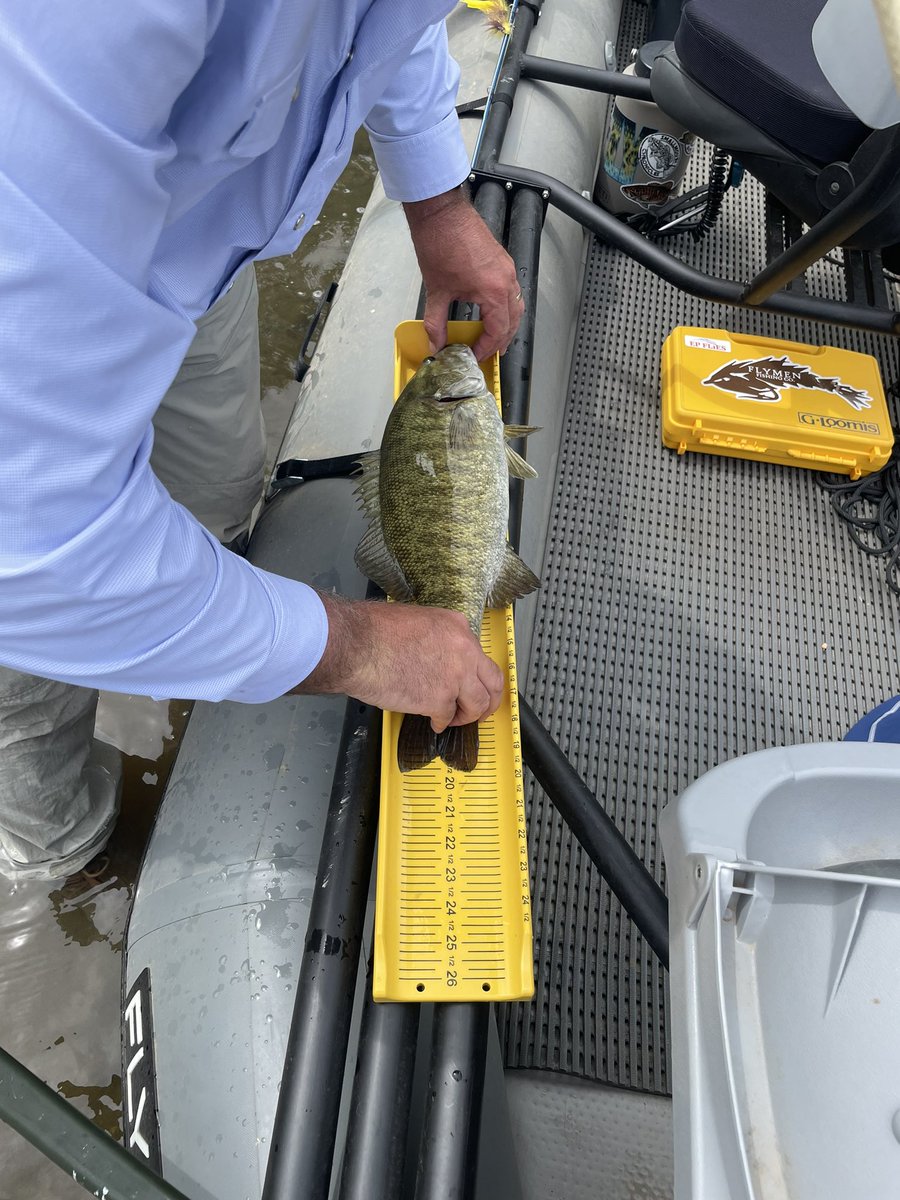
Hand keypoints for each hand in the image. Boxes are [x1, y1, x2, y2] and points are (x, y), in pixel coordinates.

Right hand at [292, 593, 504, 732]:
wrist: (356, 645)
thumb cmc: (373, 630)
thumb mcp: (417, 620)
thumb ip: (437, 638)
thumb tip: (437, 656)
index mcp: (458, 627)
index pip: (480, 656)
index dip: (476, 675)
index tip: (471, 685)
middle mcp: (464, 651)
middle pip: (492, 682)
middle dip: (489, 700)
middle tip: (481, 711)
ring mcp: (454, 677)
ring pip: (477, 704)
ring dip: (467, 716)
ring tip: (453, 719)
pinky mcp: (439, 700)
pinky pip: (447, 717)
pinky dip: (441, 723)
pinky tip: (434, 723)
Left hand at [403, 186, 523, 361]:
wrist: (440, 212)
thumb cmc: (440, 244)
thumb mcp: (436, 291)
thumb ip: (436, 323)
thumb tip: (435, 343)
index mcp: (493, 291)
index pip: (498, 330)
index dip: (487, 347)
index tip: (475, 354)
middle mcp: (506, 280)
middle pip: (513, 320)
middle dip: (502, 340)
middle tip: (490, 353)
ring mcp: (506, 268)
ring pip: (516, 305)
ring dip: (508, 324)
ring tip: (495, 337)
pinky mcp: (502, 260)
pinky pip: (512, 290)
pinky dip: (506, 306)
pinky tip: (493, 311)